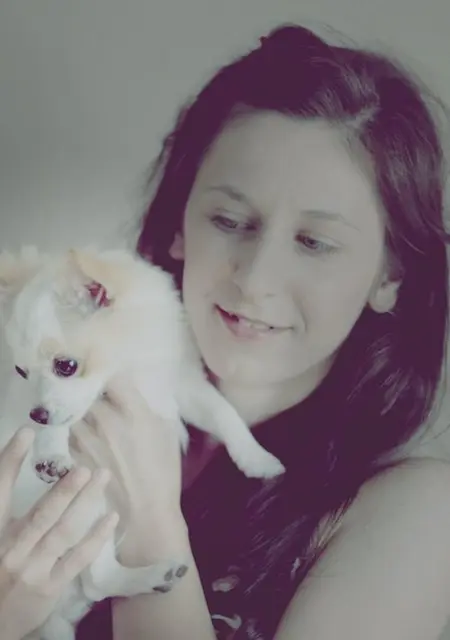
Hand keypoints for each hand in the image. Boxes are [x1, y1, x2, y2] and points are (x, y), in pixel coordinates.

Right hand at [0, 427, 117, 639]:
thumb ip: (9, 509)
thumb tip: (28, 467)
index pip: (0, 491)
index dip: (10, 461)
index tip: (26, 432)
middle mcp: (12, 548)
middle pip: (41, 514)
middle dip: (63, 489)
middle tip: (84, 466)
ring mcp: (33, 568)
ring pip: (63, 531)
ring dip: (84, 502)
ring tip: (102, 477)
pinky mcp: (51, 586)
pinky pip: (77, 558)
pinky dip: (95, 538)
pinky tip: (111, 517)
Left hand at [72, 377, 187, 562]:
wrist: (145, 512)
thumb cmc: (164, 472)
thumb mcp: (168, 431)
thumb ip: (151, 405)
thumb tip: (138, 386)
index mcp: (133, 411)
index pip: (112, 374)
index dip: (109, 368)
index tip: (110, 367)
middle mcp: (106, 419)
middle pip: (88, 389)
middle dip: (93, 387)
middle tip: (99, 389)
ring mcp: (86, 437)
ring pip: (76, 409)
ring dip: (82, 408)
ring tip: (93, 413)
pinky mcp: (74, 454)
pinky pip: (71, 430)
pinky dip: (78, 428)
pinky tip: (89, 434)